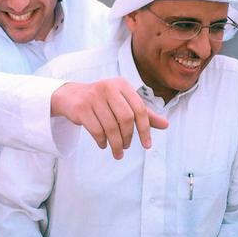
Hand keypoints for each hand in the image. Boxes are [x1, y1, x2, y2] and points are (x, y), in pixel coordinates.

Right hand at [51, 78, 168, 158]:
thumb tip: (166, 125)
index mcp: (122, 85)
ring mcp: (93, 97)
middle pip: (126, 118)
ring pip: (110, 127)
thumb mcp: (123, 102)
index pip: (140, 109)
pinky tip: (103, 144)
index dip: (145, 129)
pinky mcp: (81, 108)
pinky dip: (102, 141)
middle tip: (126, 147)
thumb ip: (144, 113)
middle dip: (128, 137)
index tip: (147, 145)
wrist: (71, 96)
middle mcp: (108, 87)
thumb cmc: (103, 100)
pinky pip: (96, 130)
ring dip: (116, 144)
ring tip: (117, 151)